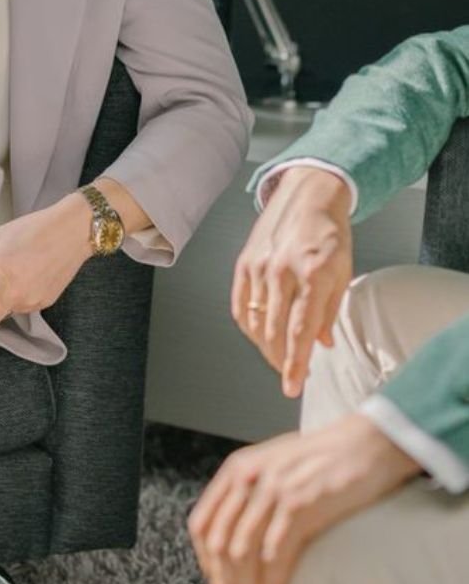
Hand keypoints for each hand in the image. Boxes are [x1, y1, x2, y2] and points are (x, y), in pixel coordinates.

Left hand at [0, 193, 92, 344]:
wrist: (71, 232)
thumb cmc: (34, 230)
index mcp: (0, 277)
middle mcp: (17, 294)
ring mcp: (32, 301)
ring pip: (9, 307)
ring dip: (6, 294)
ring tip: (17, 267)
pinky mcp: (45, 303)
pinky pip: (24, 303)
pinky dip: (22, 292)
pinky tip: (28, 272)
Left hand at [188, 413, 419, 583]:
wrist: (361, 445)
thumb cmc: (319, 460)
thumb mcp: (271, 467)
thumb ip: (248, 493)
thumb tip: (232, 540)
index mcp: (236, 469)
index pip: (203, 522)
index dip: (206, 560)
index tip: (217, 583)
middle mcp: (247, 478)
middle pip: (221, 543)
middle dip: (226, 580)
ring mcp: (272, 491)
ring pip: (243, 553)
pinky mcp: (299, 505)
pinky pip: (275, 555)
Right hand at [231, 166, 352, 395]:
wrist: (307, 196)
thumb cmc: (330, 234)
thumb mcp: (343, 272)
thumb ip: (330, 311)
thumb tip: (321, 344)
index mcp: (313, 274)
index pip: (300, 331)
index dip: (296, 364)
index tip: (293, 388)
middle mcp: (282, 271)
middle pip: (274, 331)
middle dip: (281, 361)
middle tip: (291, 375)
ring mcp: (259, 266)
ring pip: (255, 322)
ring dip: (265, 346)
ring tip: (279, 356)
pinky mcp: (244, 263)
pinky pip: (240, 304)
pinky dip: (248, 325)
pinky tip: (259, 334)